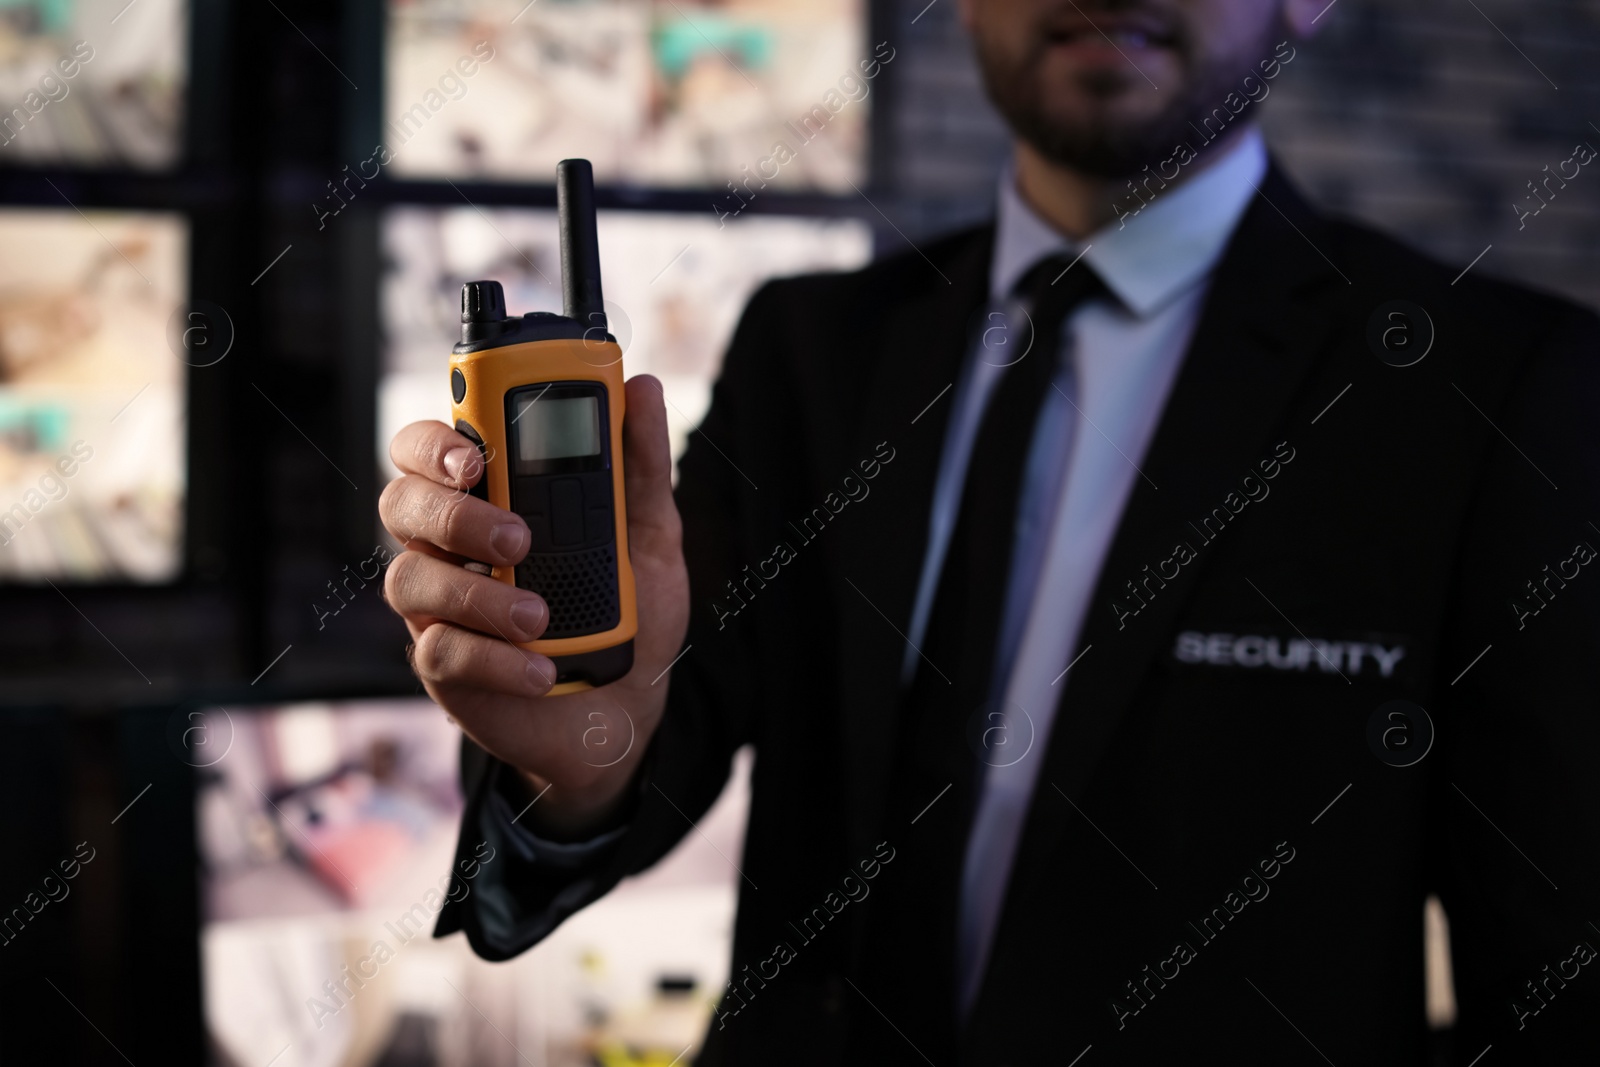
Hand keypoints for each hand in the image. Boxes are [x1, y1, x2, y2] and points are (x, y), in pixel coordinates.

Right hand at [379, 375, 689, 836]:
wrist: (628, 706)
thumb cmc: (627, 607)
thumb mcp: (651, 536)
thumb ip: (640, 467)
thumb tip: (643, 389)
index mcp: (492, 495)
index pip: (432, 446)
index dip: (436, 443)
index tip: (475, 457)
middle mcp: (450, 542)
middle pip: (401, 502)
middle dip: (452, 515)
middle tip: (517, 538)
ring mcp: (440, 604)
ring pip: (411, 580)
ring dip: (475, 596)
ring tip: (539, 619)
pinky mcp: (443, 665)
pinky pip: (440, 652)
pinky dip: (494, 661)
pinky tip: (539, 669)